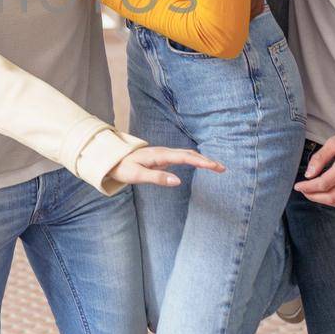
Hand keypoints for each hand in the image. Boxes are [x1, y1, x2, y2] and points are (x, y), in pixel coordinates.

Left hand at [106, 146, 224, 188]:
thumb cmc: (124, 168)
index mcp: (160, 155)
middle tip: (222, 168)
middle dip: (206, 160)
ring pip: (186, 154)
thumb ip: (157, 178)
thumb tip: (178, 181)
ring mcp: (163, 154)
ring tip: (216, 167)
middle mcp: (163, 152)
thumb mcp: (138, 176)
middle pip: (189, 154)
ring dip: (201, 159)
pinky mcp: (162, 158)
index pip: (185, 157)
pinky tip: (200, 164)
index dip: (201, 161)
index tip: (214, 166)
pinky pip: (182, 157)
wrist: (112, 160)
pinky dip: (194, 160)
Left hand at [294, 132, 334, 207]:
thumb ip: (319, 158)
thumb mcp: (333, 143)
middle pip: (331, 197)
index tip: (298, 186)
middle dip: (313, 196)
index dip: (308, 187)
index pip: (324, 183)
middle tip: (303, 191)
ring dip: (322, 200)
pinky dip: (333, 201)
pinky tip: (326, 194)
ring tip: (312, 192)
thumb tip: (308, 175)